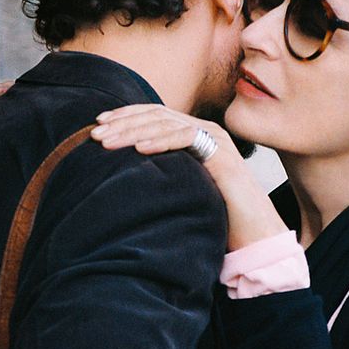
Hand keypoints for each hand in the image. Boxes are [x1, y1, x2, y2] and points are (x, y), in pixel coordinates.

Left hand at [92, 104, 288, 250]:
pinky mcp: (223, 155)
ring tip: (108, 143)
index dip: (125, 116)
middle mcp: (206, 131)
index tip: (98, 125)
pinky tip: (140, 150)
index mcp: (195, 134)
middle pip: (157, 115)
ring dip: (134, 132)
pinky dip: (161, 141)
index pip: (155, 114)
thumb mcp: (182, 187)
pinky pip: (188, 139)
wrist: (254, 233)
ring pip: (168, 124)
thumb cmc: (217, 215)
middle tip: (95, 134)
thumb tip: (122, 173)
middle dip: (123, 123)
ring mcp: (216, 140)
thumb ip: (162, 173)